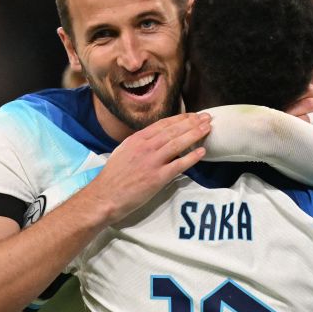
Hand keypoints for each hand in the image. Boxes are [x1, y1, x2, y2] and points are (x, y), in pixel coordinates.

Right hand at [83, 112, 210, 223]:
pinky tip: (202, 152)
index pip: (163, 124)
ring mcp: (152, 162)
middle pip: (173, 131)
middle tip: (207, 117)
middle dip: (192, 122)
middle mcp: (145, 147)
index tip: (192, 115)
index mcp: (137, 139)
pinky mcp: (157, 178)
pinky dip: (191, 157)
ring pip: (177, 143)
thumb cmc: (113, 177)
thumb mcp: (123, 151)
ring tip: (208, 129)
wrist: (104, 196)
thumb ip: (139, 143)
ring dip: (195, 134)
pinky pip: (178, 165)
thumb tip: (154, 138)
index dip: (180, 118)